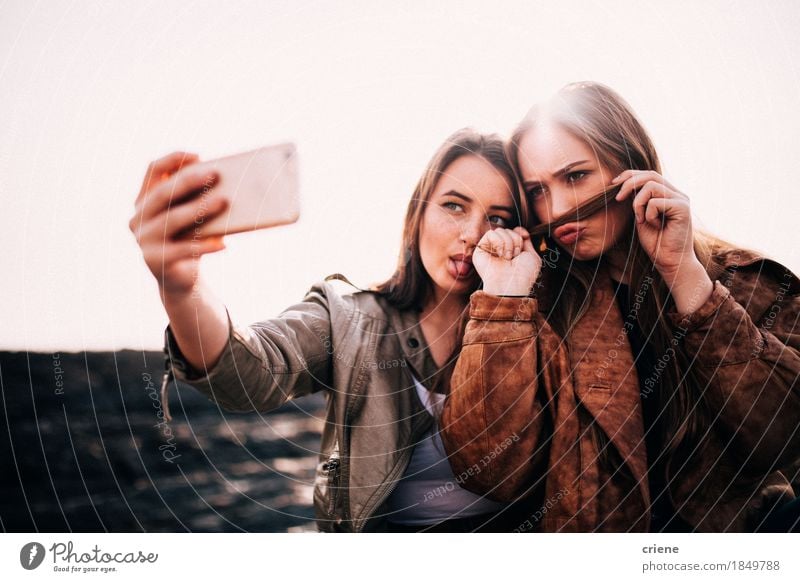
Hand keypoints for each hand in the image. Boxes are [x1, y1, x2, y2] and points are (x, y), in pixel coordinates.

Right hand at [128, 151, 228, 295]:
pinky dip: (204, 245)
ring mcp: (143, 239)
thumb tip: (223, 179)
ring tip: (223, 202)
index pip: (152, 170)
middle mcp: (138, 217)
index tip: (198, 155)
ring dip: (199, 209)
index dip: (173, 159)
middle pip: (162, 193)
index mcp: (144, 200)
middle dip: (189, 181)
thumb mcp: (191, 216)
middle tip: (214, 174)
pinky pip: (182, 249)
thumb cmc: (189, 239)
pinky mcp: (154, 260)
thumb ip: (195, 197)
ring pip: (172, 219)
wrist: (180, 278)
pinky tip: (223, 243)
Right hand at [474, 227, 540, 295]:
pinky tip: (500, 255)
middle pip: (508, 230)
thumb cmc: (523, 275)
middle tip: (514, 256)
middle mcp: (499, 249)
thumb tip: (518, 229)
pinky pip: (490, 234)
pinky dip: (498, 242)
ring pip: (500, 230)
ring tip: (507, 258)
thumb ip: (526, 241)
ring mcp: (489, 249)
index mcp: (511, 250)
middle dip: (515, 240)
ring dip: (508, 243)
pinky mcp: (480, 250)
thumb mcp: (531, 255)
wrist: (512, 285)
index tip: (524, 238)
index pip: (514, 231)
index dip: (519, 233)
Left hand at [613, 170, 699, 278]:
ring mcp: (681, 199)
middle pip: (650, 175)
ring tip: (642, 220)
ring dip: (639, 204)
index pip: (648, 175)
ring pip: (651, 185)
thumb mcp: (641, 218)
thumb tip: (624, 185)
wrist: (670, 262)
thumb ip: (638, 201)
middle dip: (629, 183)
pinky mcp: (683, 207)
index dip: (630, 176)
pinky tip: (656, 226)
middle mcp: (676, 194)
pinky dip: (648, 214)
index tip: (613, 184)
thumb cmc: (656, 243)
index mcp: (668, 194)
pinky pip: (655, 202)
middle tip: (618, 198)